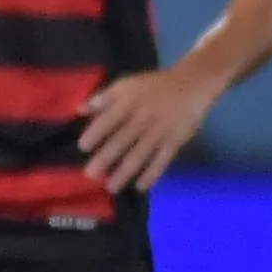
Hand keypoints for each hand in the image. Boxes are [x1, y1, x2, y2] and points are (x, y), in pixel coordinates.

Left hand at [80, 62, 218, 195]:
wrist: (192, 85)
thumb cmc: (153, 85)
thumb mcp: (126, 84)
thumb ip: (103, 98)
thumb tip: (79, 109)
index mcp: (128, 103)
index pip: (109, 119)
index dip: (95, 133)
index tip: (82, 147)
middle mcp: (142, 119)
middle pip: (122, 140)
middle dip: (106, 158)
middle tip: (90, 175)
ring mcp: (160, 132)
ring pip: (140, 154)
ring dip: (125, 172)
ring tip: (111, 187)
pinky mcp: (175, 141)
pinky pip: (162, 160)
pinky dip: (152, 174)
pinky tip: (140, 186)